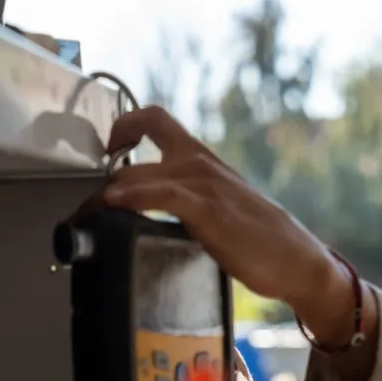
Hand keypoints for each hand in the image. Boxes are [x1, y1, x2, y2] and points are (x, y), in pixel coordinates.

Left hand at [103, 107, 368, 352]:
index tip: (108, 148)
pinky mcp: (207, 211)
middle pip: (137, 147)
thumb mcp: (222, 209)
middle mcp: (200, 164)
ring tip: (87, 209)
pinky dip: (131, 197)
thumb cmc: (264, 242)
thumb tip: (162, 214)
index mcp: (204, 160)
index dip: (124, 125)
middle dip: (103, 170)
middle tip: (84, 198)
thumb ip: (192, 202)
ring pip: (139, 173)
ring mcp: (203, 185)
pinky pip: (159, 195)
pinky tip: (113, 205)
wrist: (297, 261)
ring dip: (107, 190)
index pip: (156, 119)